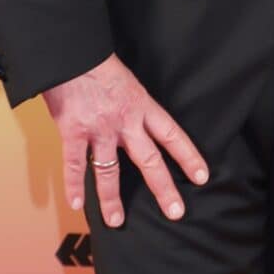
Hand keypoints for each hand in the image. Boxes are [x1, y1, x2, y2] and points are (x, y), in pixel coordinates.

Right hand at [44, 53, 208, 228]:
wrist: (71, 51)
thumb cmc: (96, 61)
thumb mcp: (126, 80)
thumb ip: (131, 104)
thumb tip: (133, 122)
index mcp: (142, 106)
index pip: (173, 135)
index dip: (188, 156)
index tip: (202, 176)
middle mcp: (125, 122)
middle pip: (150, 160)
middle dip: (163, 189)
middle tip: (176, 212)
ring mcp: (99, 129)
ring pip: (110, 171)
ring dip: (112, 199)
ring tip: (116, 221)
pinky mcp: (73, 131)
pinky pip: (75, 164)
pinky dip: (74, 184)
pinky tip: (76, 203)